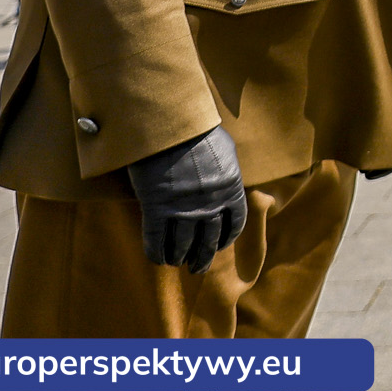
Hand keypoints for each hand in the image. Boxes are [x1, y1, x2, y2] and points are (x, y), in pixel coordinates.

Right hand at [126, 125, 246, 274]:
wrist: (168, 123)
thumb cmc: (196, 129)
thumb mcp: (225, 149)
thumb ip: (227, 169)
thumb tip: (227, 179)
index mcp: (231, 188)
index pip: (235, 222)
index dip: (226, 238)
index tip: (219, 245)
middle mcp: (211, 204)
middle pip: (209, 240)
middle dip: (203, 257)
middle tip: (197, 267)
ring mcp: (184, 209)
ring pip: (183, 244)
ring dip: (180, 257)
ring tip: (177, 263)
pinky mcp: (157, 209)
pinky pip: (157, 240)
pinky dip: (156, 253)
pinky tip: (157, 260)